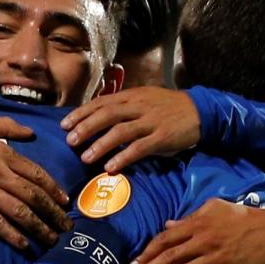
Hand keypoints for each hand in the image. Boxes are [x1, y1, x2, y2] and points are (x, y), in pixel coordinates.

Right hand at [0, 115, 71, 247]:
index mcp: (5, 154)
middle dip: (54, 213)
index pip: (38, 175)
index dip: (54, 190)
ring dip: (39, 227)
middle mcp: (0, 174)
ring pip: (20, 212)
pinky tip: (24, 244)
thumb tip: (32, 132)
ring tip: (52, 239)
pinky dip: (12, 234)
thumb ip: (9, 126)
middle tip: (67, 226)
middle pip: (34, 197)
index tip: (65, 202)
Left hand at [60, 86, 200, 172]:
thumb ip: (122, 106)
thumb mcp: (143, 99)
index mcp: (131, 96)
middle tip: (70, 141)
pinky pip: (139, 148)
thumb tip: (95, 116)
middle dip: (86, 128)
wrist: (199, 110)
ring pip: (120, 131)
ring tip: (85, 157)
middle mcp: (138, 107)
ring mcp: (150, 122)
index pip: (101, 103)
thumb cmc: (167, 106)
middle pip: (107, 115)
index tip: (64, 125)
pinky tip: (110, 167)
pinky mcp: (162, 137)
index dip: (81, 113)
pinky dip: (123, 157)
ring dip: (100, 145)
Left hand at [128, 199, 264, 263]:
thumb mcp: (215, 209)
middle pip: (170, 257)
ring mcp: (216, 260)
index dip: (148, 252)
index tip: (134, 263)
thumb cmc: (244, 217)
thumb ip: (190, 217)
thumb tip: (167, 225)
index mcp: (198, 225)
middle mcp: (203, 242)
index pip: (166, 239)